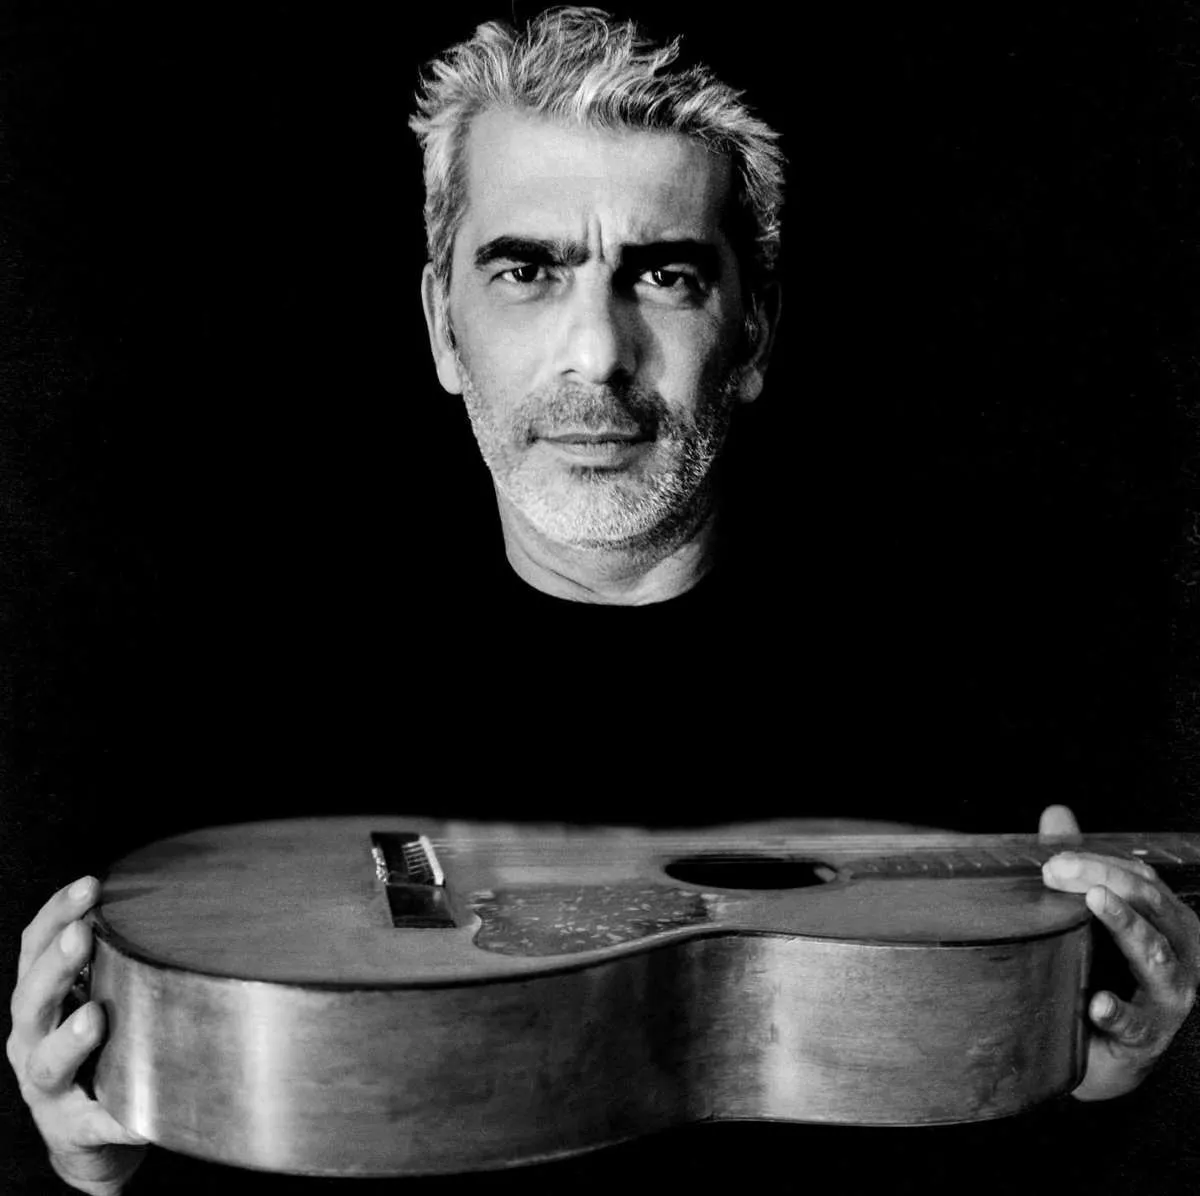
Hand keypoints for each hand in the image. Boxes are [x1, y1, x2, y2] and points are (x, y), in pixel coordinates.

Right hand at [6, 876, 147, 1194]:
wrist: (87, 1133)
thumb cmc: (97, 1045)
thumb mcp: (95, 993)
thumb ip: (115, 955)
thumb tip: (172, 896)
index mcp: (39, 999)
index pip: (35, 948)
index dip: (56, 913)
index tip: (90, 884)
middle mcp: (32, 1040)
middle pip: (32, 1000)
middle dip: (55, 965)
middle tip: (82, 935)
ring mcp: (49, 1088)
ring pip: (47, 1064)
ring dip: (69, 1040)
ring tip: (95, 1019)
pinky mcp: (75, 1130)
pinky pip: (95, 1124)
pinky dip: (117, 1118)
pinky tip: (144, 1116)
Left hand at [1039, 804, 1199, 1101]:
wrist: (1099, 1053)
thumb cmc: (1100, 973)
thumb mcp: (1087, 916)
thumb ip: (1078, 868)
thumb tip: (1057, 814)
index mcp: (1167, 921)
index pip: (1140, 879)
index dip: (1099, 862)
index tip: (1051, 857)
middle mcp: (1180, 953)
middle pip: (1151, 905)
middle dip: (1105, 881)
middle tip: (1056, 871)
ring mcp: (1170, 996)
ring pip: (1155, 954)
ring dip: (1125, 924)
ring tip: (1094, 902)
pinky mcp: (1150, 1036)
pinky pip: (1136, 1023)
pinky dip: (1117, 1011)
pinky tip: (1096, 1002)